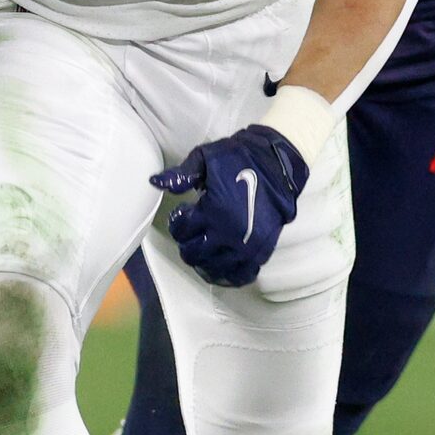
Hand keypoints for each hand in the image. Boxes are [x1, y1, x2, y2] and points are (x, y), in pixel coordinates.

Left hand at [151, 126, 309, 287]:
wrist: (279, 165)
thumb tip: (154, 182)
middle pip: (193, 254)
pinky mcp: (260, 252)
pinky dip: (227, 275)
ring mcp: (245, 246)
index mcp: (212, 211)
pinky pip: (239, 275)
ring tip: (204, 247)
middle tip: (192, 231)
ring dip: (203, 260)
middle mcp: (227, 234)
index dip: (177, 221)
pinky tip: (221, 265)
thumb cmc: (240, 159)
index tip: (184, 212)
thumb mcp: (206, 159)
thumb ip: (181, 175)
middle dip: (186, 243)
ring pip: (213, 268)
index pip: (181, 230)